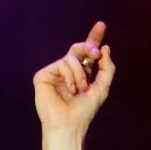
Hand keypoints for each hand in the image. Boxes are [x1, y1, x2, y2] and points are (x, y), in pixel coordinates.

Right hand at [32, 21, 114, 149]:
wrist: (69, 124)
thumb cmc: (84, 111)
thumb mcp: (102, 88)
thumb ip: (106, 68)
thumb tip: (105, 48)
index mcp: (81, 74)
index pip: (87, 54)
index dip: (93, 39)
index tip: (101, 25)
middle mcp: (66, 71)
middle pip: (77, 48)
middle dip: (88, 47)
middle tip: (95, 53)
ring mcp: (54, 72)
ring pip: (71, 57)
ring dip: (81, 74)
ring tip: (79, 89)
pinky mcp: (44, 75)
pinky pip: (62, 64)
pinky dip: (70, 76)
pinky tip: (68, 90)